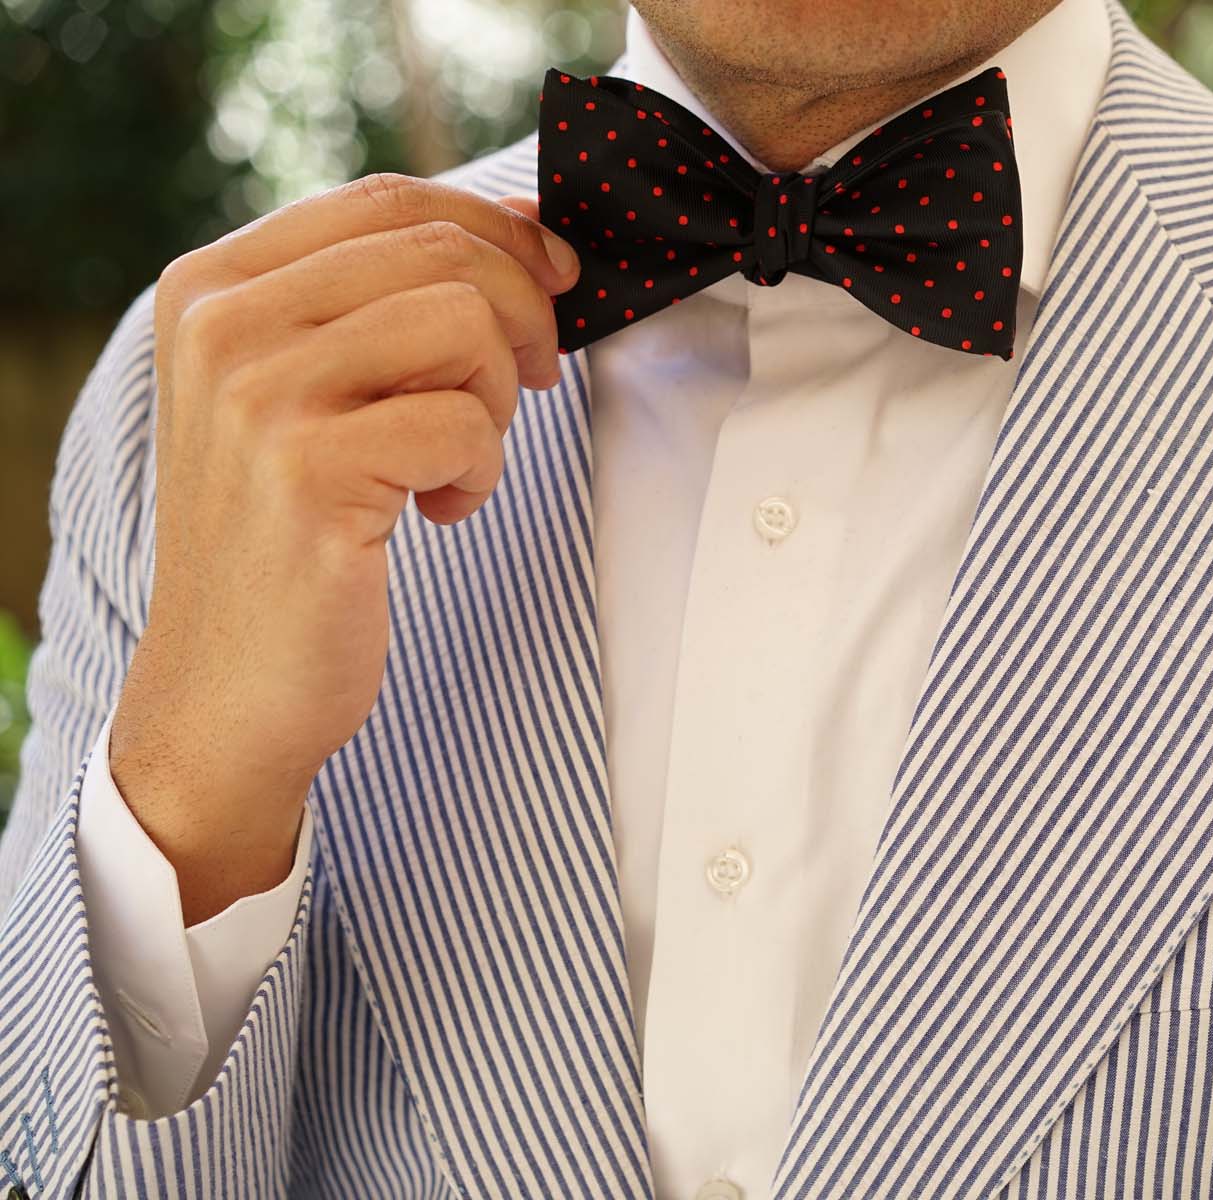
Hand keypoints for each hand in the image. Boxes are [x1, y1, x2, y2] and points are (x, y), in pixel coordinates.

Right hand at [107, 174, 577, 922]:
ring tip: (457, 460)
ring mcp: (258, 397)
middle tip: (526, 389)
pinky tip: (436, 512)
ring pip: (464, 325)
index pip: (388, 200)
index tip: (552, 280)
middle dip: (522, 318)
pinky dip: (480, 473)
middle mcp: (222, 324)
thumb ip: (390, 300)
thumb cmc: (289, 535)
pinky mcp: (310, 474)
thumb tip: (522, 227)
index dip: (494, 232)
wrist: (229, 686)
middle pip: (440, 253)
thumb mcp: (312, 391)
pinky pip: (466, 424)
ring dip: (497, 400)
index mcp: (213, 285)